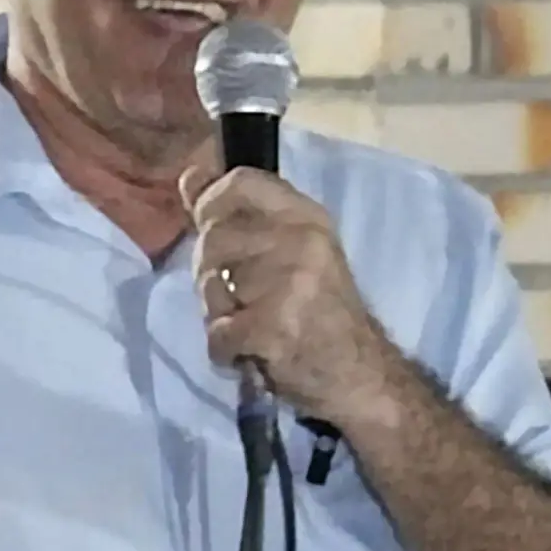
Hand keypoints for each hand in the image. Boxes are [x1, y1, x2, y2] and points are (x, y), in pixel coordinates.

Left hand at [179, 165, 396, 424]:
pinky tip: (252, 351)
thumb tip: (189, 176)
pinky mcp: (272, 327)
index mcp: (305, 216)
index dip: (211, 201)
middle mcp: (299, 240)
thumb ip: (240, 213)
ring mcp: (287, 284)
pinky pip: (217, 332)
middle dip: (211, 272)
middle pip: (212, 237)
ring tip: (252, 322)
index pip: (239, 181)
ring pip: (209, 285)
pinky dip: (226, 350)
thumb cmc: (321, 310)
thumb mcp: (294, 248)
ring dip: (219, 313)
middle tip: (241, 297)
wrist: (361, 374)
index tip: (210, 226)